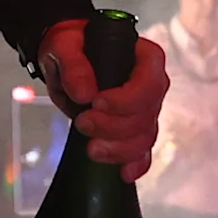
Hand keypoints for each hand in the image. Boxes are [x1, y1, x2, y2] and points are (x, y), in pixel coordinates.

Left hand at [37, 21, 167, 179]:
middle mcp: (152, 84)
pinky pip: (143, 150)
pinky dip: (135, 163)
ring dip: (119, 148)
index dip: (127, 100)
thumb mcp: (65, 45)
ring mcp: (146, 109)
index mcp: (144, 58)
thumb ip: (73, 63)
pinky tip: (124, 173)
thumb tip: (84, 93)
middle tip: (83, 122)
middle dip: (115, 126)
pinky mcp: (135, 128)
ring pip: (144, 136)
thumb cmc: (72, 45)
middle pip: (147, 115)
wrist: (67, 58)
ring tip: (92, 149)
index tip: (97, 103)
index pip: (149, 83)